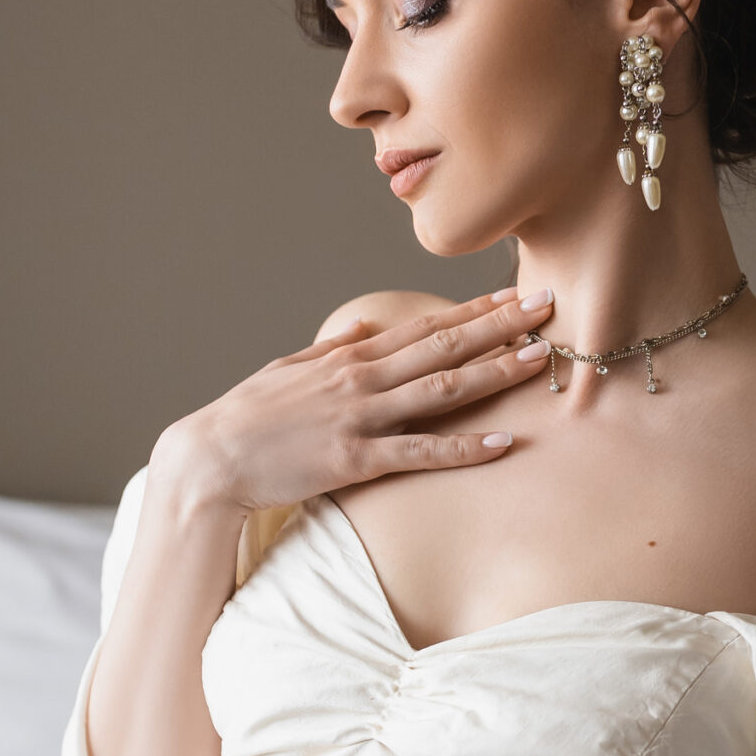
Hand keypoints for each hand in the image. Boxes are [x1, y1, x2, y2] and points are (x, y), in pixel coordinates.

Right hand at [151, 287, 553, 514]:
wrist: (208, 460)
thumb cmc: (247, 419)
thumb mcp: (287, 372)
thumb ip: (330, 352)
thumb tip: (363, 329)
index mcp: (350, 359)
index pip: (424, 326)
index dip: (473, 310)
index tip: (513, 295)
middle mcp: (362, 380)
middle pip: (444, 346)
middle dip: (500, 325)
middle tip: (548, 306)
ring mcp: (360, 419)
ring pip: (441, 390)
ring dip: (494, 372)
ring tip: (539, 358)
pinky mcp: (354, 461)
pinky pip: (419, 453)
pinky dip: (462, 448)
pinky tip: (501, 442)